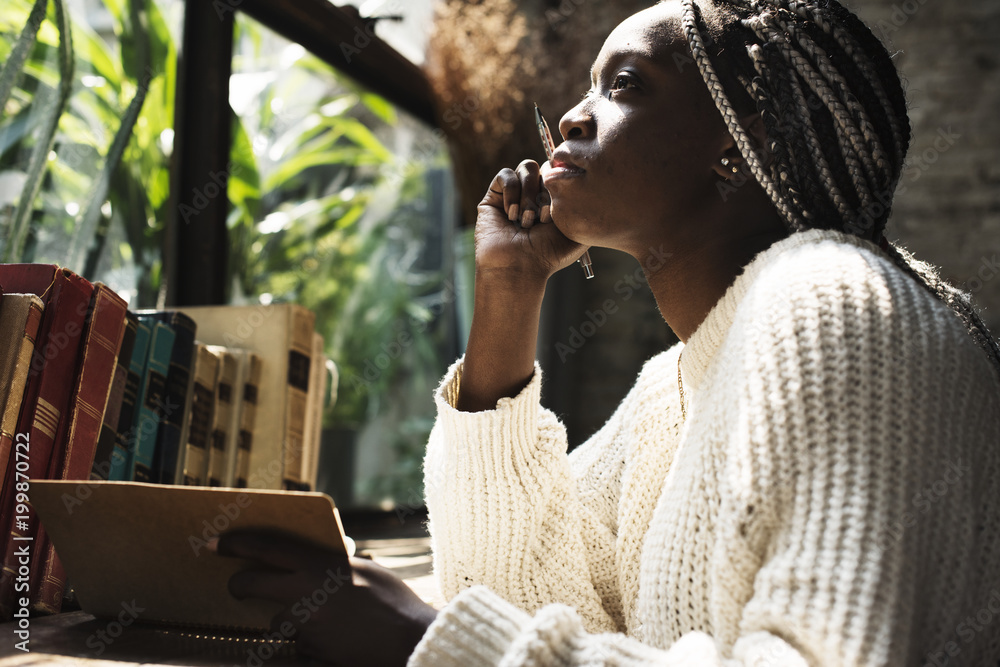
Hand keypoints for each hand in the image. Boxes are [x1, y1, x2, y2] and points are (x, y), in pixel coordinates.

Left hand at [217, 530, 437, 666]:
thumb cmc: (394, 601)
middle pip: (252, 584)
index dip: (236, 544)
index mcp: (319, 565)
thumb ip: (337, 563)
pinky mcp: (309, 650)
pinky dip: (308, 639)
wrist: (408, 641)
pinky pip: (297, 642)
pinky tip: (332, 637)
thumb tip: (322, 559)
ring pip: (276, 619)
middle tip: (237, 587)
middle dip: (239, 585)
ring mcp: (304, 625)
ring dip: (287, 618)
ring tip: (321, 618)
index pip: (266, 549)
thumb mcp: (366, 570)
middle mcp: (304, 593)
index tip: (215, 543)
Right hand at [475, 159, 587, 283]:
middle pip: (546, 168)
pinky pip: (505, 175)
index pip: (562, 173)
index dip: (562, 184)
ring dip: (529, 194)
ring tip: (527, 221)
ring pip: (527, 167)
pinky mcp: (494, 196)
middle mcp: (535, 194)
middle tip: (543, 220)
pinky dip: (512, 193)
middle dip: (547, 193)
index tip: (559, 210)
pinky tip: (512, 215)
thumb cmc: (549, 255)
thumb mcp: (578, 232)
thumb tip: (583, 182)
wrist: (519, 267)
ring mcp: (515, 194)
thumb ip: (586, 207)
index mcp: (555, 200)